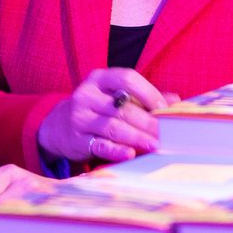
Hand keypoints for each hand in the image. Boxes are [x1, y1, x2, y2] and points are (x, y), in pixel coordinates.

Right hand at [36, 67, 175, 164]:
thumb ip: (143, 97)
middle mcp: (86, 95)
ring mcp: (80, 117)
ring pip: (114, 127)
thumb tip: (175, 101)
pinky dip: (116, 150)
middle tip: (167, 133)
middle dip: (148, 121)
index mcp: (99, 79)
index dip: (148, 92)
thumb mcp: (114, 96)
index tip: (165, 108)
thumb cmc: (96, 108)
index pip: (127, 79)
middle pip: (123, 107)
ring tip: (155, 145)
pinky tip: (131, 154)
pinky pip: (100, 145)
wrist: (58, 127)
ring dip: (137, 137)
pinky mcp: (77, 140)